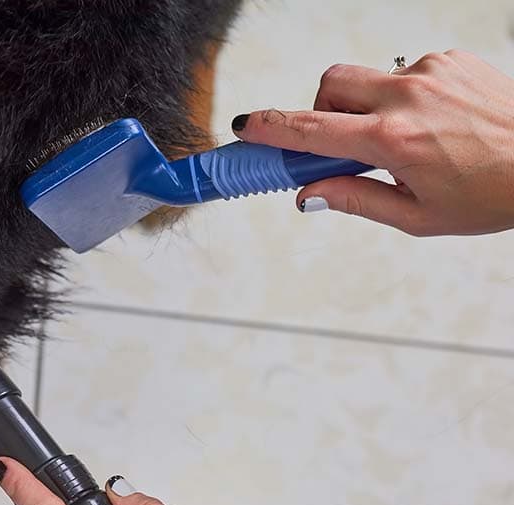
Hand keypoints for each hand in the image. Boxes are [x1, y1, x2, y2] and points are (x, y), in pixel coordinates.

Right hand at [231, 50, 513, 235]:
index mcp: (394, 140)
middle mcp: (408, 97)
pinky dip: (403, 96)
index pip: (311, 130)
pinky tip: (432, 122)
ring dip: (366, 106)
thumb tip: (308, 195)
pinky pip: (404, 71)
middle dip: (322, 112)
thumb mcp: (417, 216)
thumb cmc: (493, 194)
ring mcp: (431, 71)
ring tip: (403, 139)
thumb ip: (354, 200)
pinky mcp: (450, 59)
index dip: (270, 127)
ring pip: (367, 78)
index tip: (244, 126)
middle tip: (343, 145)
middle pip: (330, 87)